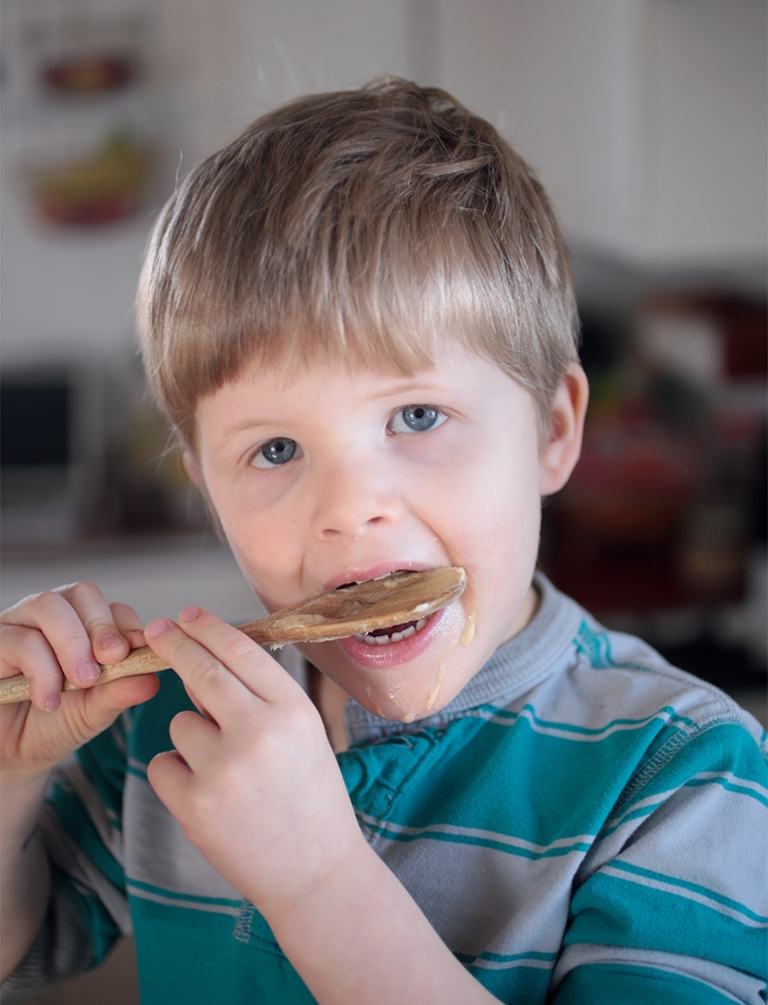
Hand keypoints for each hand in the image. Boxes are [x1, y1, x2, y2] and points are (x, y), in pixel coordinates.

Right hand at [0, 583, 159, 782]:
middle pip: (81, 594)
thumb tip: (152, 678)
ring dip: (72, 643)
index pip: (112, 607)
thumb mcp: (94, 710)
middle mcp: (51, 616)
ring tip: (82, 681)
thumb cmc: (54, 725)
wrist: (12, 756)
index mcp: (84, 626)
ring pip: (48, 607)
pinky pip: (18, 639)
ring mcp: (18, 624)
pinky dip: (41, 669)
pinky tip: (49, 700)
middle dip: (102, 627)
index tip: (137, 651)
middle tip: (111, 661)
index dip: (126, 626)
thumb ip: (120, 691)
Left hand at [144, 607, 362, 919]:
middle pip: (202, 672)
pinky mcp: (195, 804)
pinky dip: (177, 775)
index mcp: (293, 710)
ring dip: (191, 738)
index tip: (186, 614)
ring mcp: (224, 768)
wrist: (315, 871)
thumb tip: (204, 662)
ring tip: (226, 773)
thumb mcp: (304, 734)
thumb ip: (261, 698)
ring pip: (179, 724)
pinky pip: (163, 765)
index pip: (241, 651)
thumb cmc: (310, 797)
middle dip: (174, 644)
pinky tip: (210, 798)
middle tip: (154, 630)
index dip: (209, 628)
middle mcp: (259, 731)